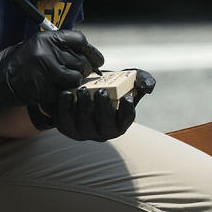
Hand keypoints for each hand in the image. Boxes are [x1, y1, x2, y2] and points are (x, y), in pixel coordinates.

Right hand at [0, 30, 103, 105]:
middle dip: (84, 70)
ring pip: (76, 78)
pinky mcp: (44, 87)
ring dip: (74, 83)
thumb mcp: (40, 46)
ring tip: (62, 82)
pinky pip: (65, 92)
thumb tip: (91, 57)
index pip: (81, 40)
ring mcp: (45, 69)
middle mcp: (47, 51)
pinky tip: (52, 90)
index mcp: (48, 38)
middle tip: (76, 74)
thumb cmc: (22, 62)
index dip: (92, 52)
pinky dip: (62, 94)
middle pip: (82, 61)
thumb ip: (63, 48)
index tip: (97, 60)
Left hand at [29, 68, 155, 140]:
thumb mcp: (127, 80)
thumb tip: (147, 87)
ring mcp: (83, 132)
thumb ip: (142, 80)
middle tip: (101, 91)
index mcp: (119, 123)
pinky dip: (64, 108)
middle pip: (105, 126)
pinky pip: (64, 121)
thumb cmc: (108, 84)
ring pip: (84, 126)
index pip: (125, 121)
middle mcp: (102, 132)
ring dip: (84, 108)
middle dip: (103, 109)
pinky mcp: (65, 126)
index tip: (127, 97)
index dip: (127, 112)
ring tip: (83, 90)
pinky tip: (66, 93)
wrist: (81, 84)